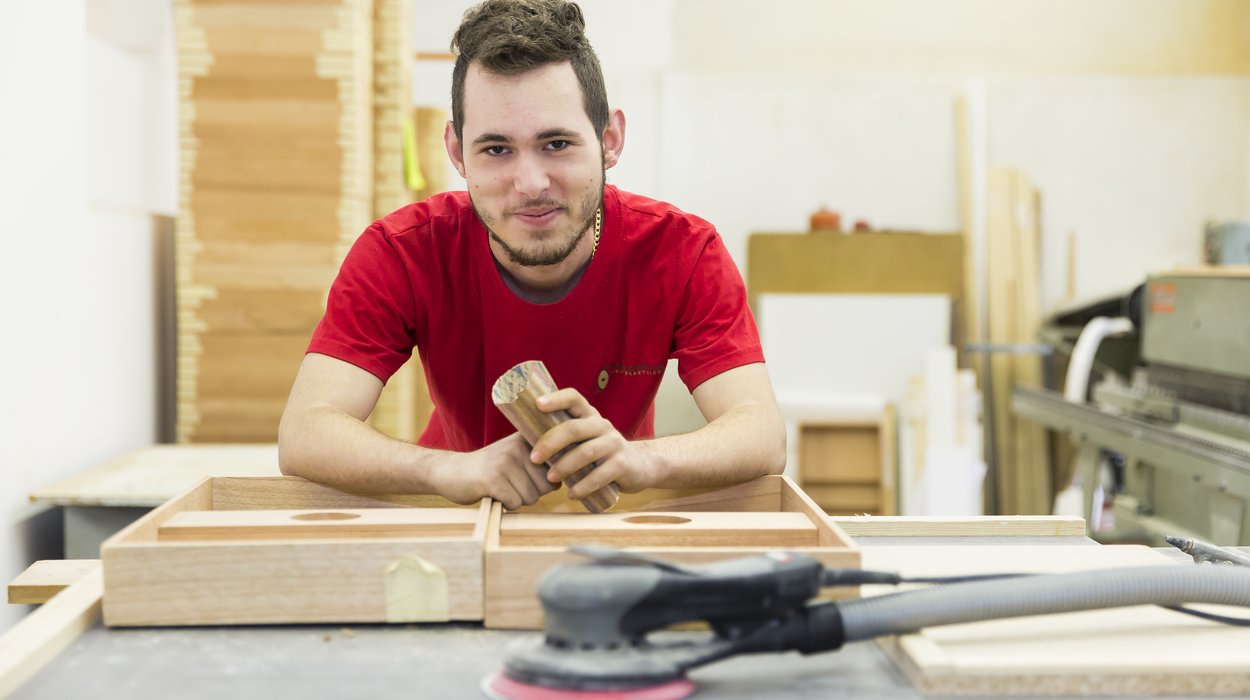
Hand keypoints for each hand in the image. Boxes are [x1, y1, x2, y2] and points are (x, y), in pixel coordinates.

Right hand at [430, 433, 555, 509]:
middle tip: (509, 483)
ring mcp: (505, 462)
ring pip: (531, 497)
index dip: (546, 481)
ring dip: (517, 499)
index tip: (528, 477)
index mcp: (526, 440)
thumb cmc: (489, 469)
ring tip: (500, 487)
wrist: (449, 472)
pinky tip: (492, 493)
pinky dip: (505, 504)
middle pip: (547, 486)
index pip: (557, 468)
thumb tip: (568, 478)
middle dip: (531, 493)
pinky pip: (515, 503)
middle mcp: (518, 447)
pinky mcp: (493, 479)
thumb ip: (540, 461)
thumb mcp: (515, 456)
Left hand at [530, 389, 661, 499]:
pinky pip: (600, 476)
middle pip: (574, 428)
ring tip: (551, 478)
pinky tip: (572, 494)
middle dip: (550, 443)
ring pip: (586, 453)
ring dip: (564, 466)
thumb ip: (566, 436)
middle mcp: (603, 426)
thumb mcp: (587, 437)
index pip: (573, 398)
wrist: (641, 466)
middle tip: (534, 458)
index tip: (537, 405)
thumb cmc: (602, 452)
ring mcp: (614, 444)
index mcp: (590, 415)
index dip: (555, 399)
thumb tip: (526, 437)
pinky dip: (583, 486)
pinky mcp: (622, 465)